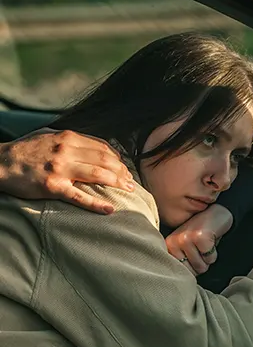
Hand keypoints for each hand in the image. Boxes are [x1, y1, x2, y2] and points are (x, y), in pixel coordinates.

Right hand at [0, 128, 133, 213]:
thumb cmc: (27, 150)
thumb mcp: (51, 136)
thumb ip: (73, 140)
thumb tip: (97, 147)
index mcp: (68, 138)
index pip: (103, 148)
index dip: (118, 159)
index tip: (125, 169)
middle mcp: (67, 150)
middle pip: (105, 160)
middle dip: (122, 172)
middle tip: (131, 182)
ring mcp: (60, 169)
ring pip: (98, 175)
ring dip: (117, 183)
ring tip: (128, 190)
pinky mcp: (52, 187)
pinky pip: (79, 197)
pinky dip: (96, 204)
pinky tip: (109, 209)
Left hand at [165, 204, 232, 274]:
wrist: (216, 212)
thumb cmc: (202, 232)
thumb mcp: (187, 246)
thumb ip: (182, 261)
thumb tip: (182, 283)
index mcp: (169, 245)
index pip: (180, 272)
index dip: (192, 267)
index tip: (194, 255)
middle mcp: (174, 242)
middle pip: (192, 272)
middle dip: (201, 263)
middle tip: (201, 248)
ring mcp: (186, 238)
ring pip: (202, 266)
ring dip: (208, 256)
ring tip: (205, 243)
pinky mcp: (199, 237)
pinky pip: (210, 258)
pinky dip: (214, 252)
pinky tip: (211, 239)